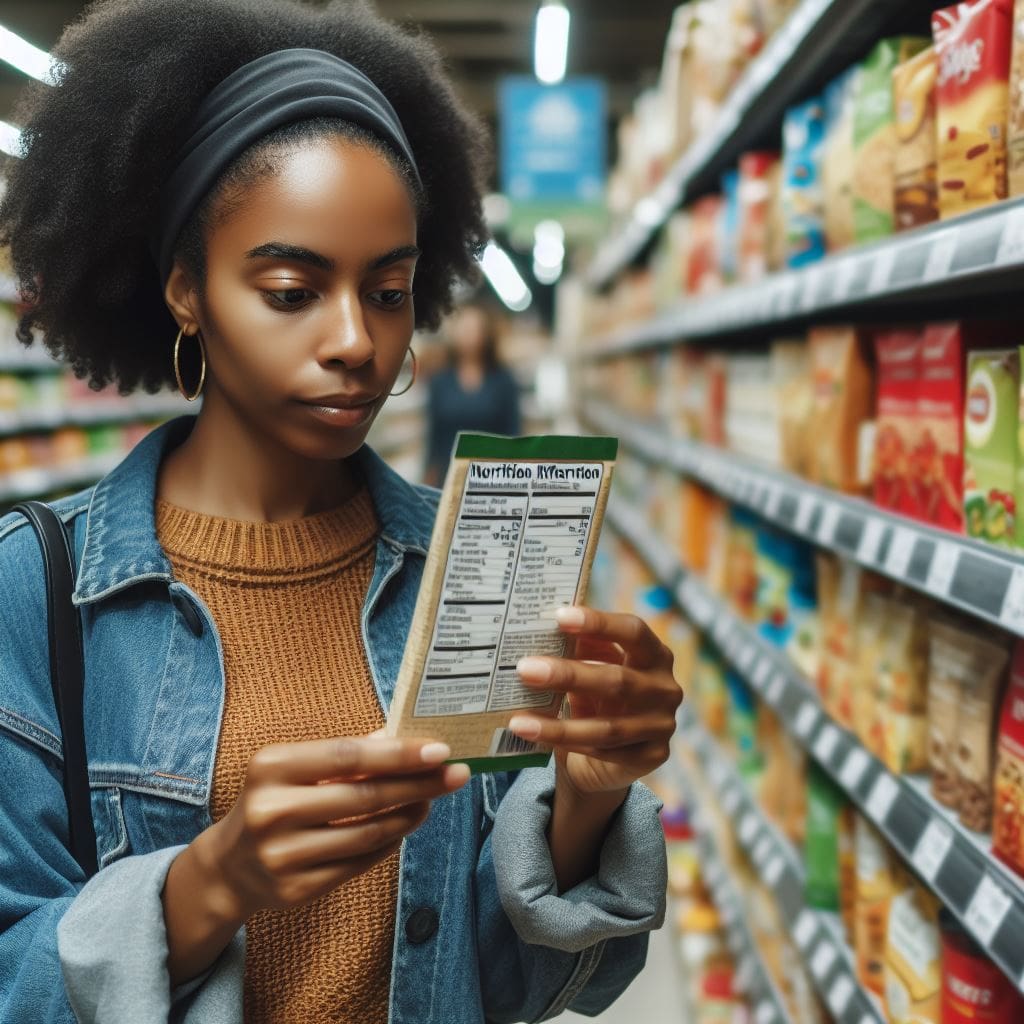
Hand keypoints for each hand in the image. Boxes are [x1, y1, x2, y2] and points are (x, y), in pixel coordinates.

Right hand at [201, 736, 468, 919]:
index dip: (398, 754)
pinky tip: (404, 826)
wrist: (229, 866)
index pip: (348, 756)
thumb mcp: (294, 767)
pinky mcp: (295, 890)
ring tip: (432, 800)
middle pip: (365, 797)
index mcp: (272, 767)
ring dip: (410, 815)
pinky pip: (359, 864)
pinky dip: (389, 843)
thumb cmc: (274, 800)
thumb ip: (345, 753)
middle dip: (419, 784)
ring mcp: (282, 855)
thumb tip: (400, 737)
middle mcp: (272, 811)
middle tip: (457, 775)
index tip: (440, 750)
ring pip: (367, 834)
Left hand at [510, 606, 682, 797]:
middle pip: (617, 681)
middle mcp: (665, 688)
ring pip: (608, 727)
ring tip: (519, 720)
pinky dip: (565, 744)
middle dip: (568, 675)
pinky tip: (534, 737)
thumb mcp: (590, 669)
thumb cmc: (598, 699)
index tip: (559, 617)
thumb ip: (578, 650)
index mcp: (655, 654)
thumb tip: (540, 630)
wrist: (609, 758)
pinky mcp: (652, 758)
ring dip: (559, 725)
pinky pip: (603, 752)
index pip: (633, 632)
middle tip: (525, 669)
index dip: (599, 623)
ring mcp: (662, 725)